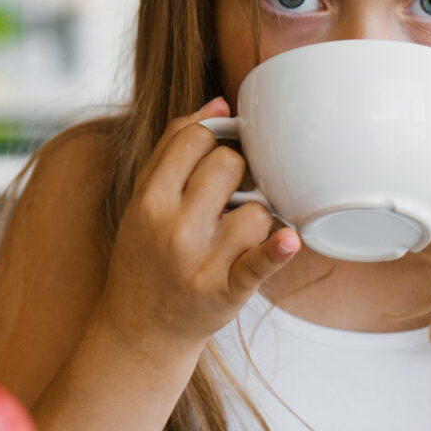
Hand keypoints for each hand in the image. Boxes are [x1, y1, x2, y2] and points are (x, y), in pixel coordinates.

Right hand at [95, 98, 299, 351]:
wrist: (140, 329)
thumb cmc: (145, 256)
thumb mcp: (143, 200)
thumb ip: (173, 147)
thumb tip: (220, 102)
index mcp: (148, 199)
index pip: (195, 138)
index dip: (215, 137)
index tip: (218, 152)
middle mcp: (172, 227)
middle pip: (229, 165)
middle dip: (236, 173)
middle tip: (227, 195)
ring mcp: (200, 261)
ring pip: (255, 209)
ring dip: (254, 217)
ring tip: (234, 234)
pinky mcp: (225, 292)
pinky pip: (257, 264)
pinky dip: (276, 252)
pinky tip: (291, 240)